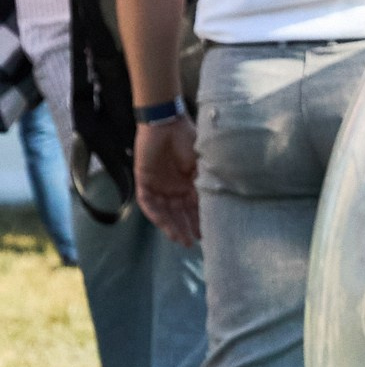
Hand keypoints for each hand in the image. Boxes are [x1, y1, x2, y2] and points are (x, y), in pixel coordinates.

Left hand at [134, 116, 199, 247]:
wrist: (166, 122)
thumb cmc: (187, 138)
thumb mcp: (202, 165)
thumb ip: (205, 183)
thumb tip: (217, 204)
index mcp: (189, 183)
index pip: (194, 208)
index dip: (199, 222)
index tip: (205, 236)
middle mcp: (174, 187)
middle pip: (179, 213)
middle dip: (185, 229)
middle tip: (191, 243)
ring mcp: (158, 185)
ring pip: (164, 212)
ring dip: (171, 226)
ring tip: (179, 240)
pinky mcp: (144, 180)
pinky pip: (148, 202)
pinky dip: (155, 214)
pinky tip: (164, 224)